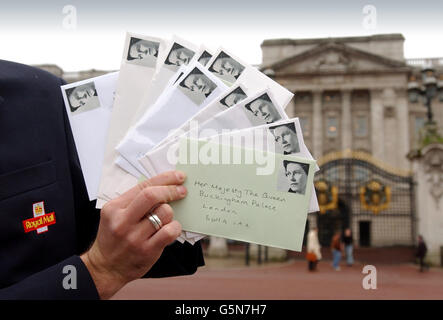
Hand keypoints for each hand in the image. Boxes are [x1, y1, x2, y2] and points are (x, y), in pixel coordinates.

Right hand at [80, 171, 186, 298]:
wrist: (105, 268)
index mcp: (114, 208)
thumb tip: (163, 185)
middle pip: (151, 196)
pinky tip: (171, 228)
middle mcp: (123, 221)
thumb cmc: (114, 238)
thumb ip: (134, 201)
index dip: (164, 179)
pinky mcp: (147, 250)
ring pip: (164, 213)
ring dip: (171, 212)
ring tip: (167, 218)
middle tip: (182, 191)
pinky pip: (169, 232)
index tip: (178, 177)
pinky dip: (175, 227)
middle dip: (171, 190)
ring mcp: (134, 237)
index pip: (142, 186)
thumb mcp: (115, 215)